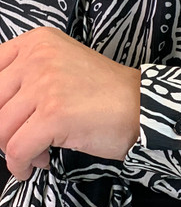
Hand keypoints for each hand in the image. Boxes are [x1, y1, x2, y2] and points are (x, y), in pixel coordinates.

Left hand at [0, 26, 140, 180]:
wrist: (140, 105)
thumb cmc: (103, 90)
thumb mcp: (61, 64)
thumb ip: (26, 74)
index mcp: (38, 41)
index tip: (7, 114)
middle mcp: (38, 57)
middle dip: (3, 128)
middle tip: (23, 137)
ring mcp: (45, 85)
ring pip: (0, 129)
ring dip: (13, 148)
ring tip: (36, 150)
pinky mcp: (53, 115)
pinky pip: (16, 151)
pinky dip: (21, 165)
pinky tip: (37, 163)